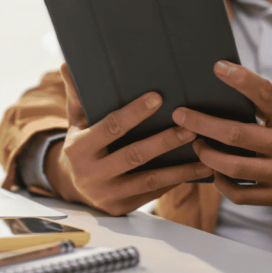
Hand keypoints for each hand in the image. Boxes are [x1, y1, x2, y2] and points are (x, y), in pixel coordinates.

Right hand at [44, 63, 212, 215]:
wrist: (73, 185)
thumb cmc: (82, 145)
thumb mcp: (76, 121)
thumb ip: (77, 96)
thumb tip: (67, 65)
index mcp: (78, 148)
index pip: (110, 127)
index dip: (134, 113)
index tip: (158, 98)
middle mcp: (90, 174)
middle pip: (134, 155)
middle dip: (164, 141)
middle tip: (190, 127)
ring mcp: (107, 194)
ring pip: (149, 179)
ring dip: (179, 167)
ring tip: (204, 154)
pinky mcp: (121, 207)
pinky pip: (152, 193)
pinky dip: (175, 181)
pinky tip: (195, 170)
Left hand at [172, 61, 271, 209]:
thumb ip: (268, 104)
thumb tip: (227, 82)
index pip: (265, 94)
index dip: (241, 79)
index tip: (217, 68)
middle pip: (236, 134)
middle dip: (202, 123)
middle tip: (180, 115)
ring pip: (232, 166)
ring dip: (206, 154)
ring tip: (196, 144)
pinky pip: (238, 194)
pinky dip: (220, 182)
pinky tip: (214, 171)